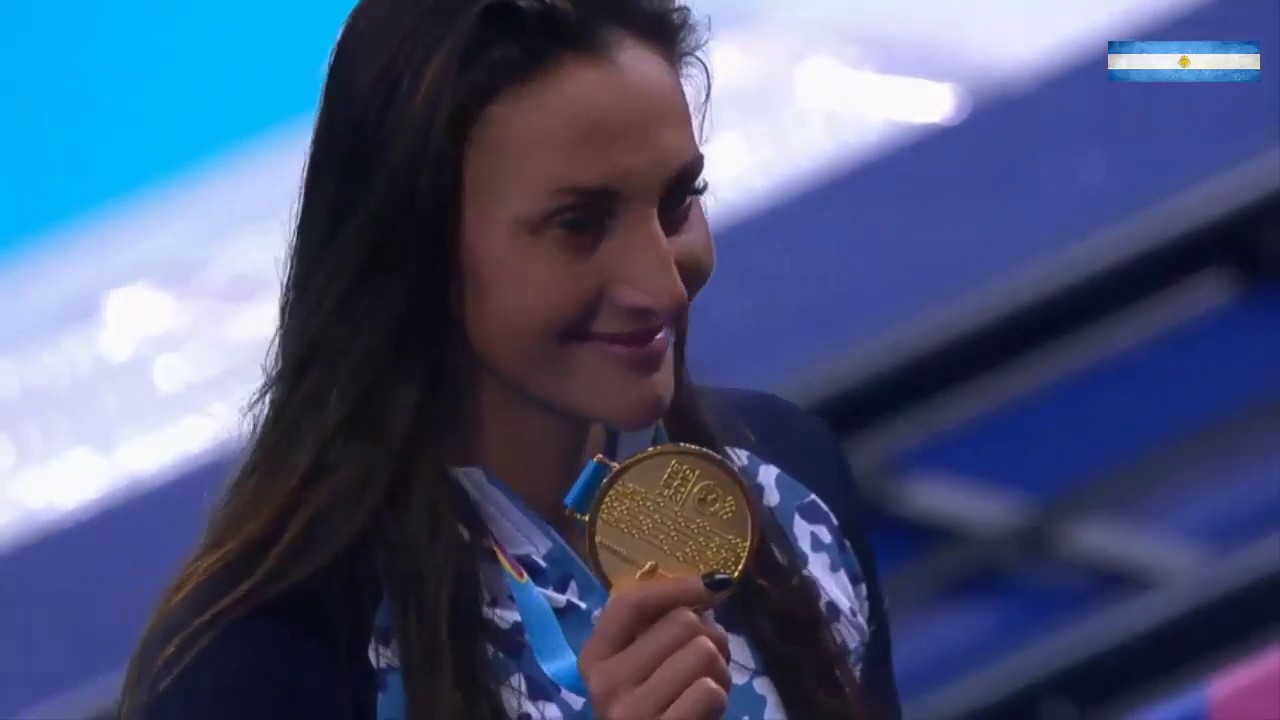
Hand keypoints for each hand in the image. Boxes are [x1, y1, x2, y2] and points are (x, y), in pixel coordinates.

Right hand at [578, 573, 734, 718]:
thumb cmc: (655, 711)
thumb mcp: (643, 668)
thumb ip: (660, 629)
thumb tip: (710, 584)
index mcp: (595, 660)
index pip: (629, 604)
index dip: (674, 588)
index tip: (707, 586)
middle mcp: (605, 685)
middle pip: (681, 624)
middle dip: (711, 638)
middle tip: (710, 661)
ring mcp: (630, 713)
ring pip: (702, 653)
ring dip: (719, 670)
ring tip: (708, 689)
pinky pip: (709, 692)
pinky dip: (720, 699)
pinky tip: (707, 713)